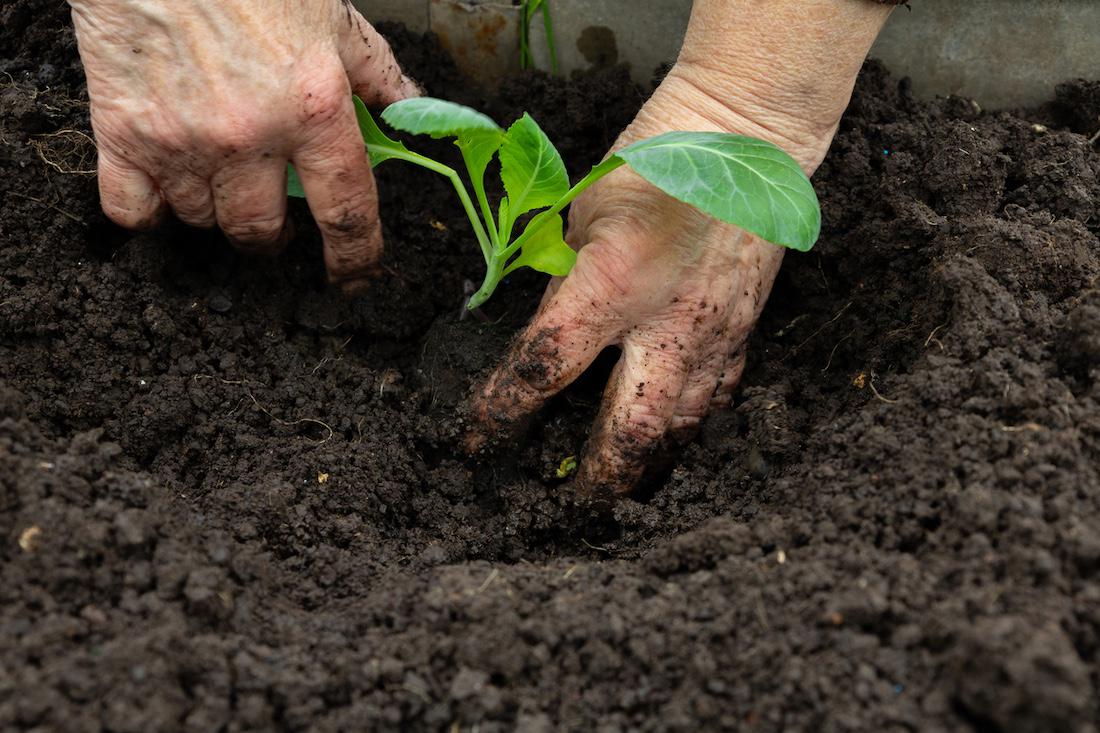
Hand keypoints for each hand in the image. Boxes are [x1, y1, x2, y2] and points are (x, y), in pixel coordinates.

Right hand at [69, 0, 418, 292]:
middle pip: (262, 232)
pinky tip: (166, 188)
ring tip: (223, 178)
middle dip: (275, 236)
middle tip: (277, 216)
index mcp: (313, 109)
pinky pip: (134, 211)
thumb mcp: (331, 16)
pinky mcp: (122, 134)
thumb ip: (375, 72)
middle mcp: (249, 136)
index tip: (356, 276)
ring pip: (204, 221)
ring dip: (218, 212)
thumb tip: (411, 107)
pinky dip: (153, 212)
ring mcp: (183, 140)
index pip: (347, 213)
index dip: (356, 258)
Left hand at [466, 0, 891, 499]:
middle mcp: (663, 326)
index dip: (499, 415)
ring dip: (642, 471)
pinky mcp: (741, 334)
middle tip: (560, 509)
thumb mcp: (583, 210)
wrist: (747, 140)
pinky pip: (715, 403)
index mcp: (610, 285)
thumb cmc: (655, 160)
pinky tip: (669, 442)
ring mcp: (710, 337)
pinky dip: (686, 430)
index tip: (474, 444)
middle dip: (590, 483)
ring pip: (677, 434)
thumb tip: (542, 325)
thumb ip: (563, 277)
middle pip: (625, 437)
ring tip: (614, 496)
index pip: (541, 370)